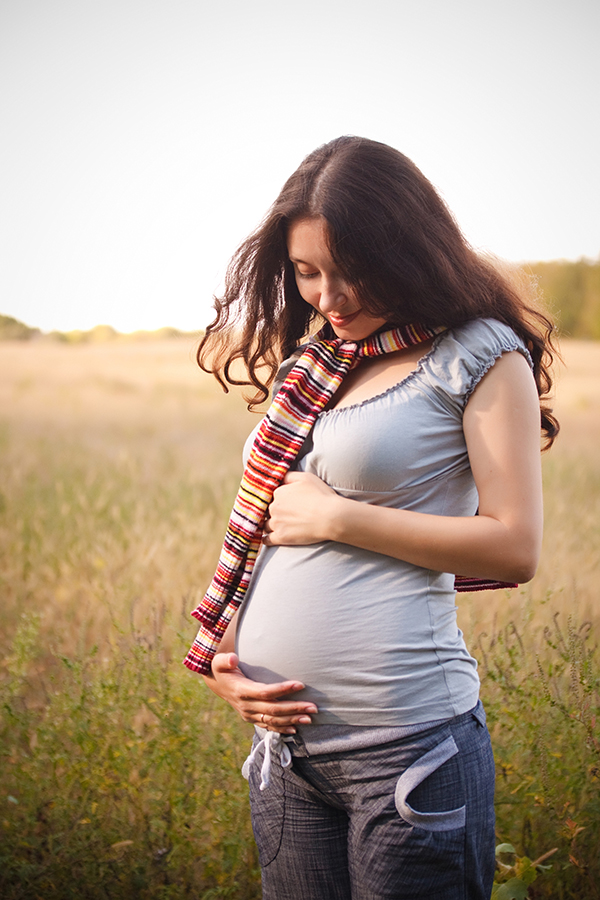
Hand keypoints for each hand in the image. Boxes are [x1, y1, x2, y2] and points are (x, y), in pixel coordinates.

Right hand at [203, 652, 317, 733]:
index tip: (301, 685)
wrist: (217, 684)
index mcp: (242, 691)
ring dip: (292, 720)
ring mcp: (249, 714)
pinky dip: (282, 728)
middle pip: (273, 709)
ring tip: (310, 719)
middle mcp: (246, 706)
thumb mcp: (219, 661)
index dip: (283, 689)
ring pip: (273, 720)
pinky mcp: (252, 718)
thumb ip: (226, 659)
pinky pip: (268, 726)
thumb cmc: (222, 669)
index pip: (266, 692)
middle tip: (313, 707)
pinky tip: (295, 730)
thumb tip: (233, 659)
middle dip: (294, 708)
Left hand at [263, 471, 339, 545]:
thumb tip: (279, 478)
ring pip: (266, 524)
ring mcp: (276, 523)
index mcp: (278, 492)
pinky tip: (268, 539)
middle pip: (267, 510)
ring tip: (278, 526)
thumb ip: (288, 475)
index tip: (284, 503)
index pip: (270, 495)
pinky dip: (266, 539)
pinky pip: (266, 540)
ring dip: (270, 525)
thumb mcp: (306, 477)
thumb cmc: (321, 496)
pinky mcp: (281, 537)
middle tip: (285, 514)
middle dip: (274, 512)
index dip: (276, 499)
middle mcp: (273, 507)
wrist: (331, 517)